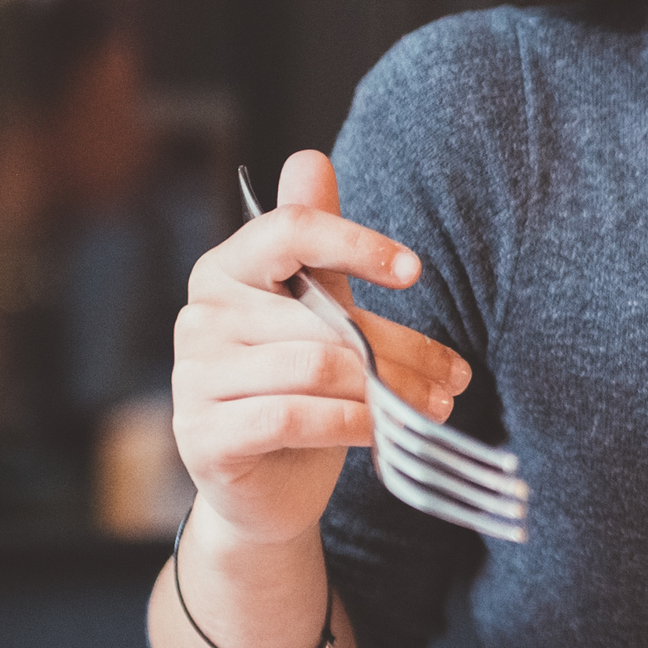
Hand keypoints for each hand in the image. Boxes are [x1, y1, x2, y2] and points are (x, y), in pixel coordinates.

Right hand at [170, 148, 472, 546]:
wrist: (268, 489)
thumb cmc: (301, 391)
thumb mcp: (317, 312)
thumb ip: (319, 247)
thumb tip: (309, 158)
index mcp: (227, 271)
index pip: (288, 231)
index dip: (354, 242)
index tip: (415, 272)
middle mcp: (201, 316)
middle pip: (322, 316)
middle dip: (401, 349)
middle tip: (453, 376)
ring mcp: (193, 377)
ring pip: (315, 368)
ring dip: (387, 391)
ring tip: (431, 408)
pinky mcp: (202, 434)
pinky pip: (293, 416)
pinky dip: (352, 424)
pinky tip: (384, 432)